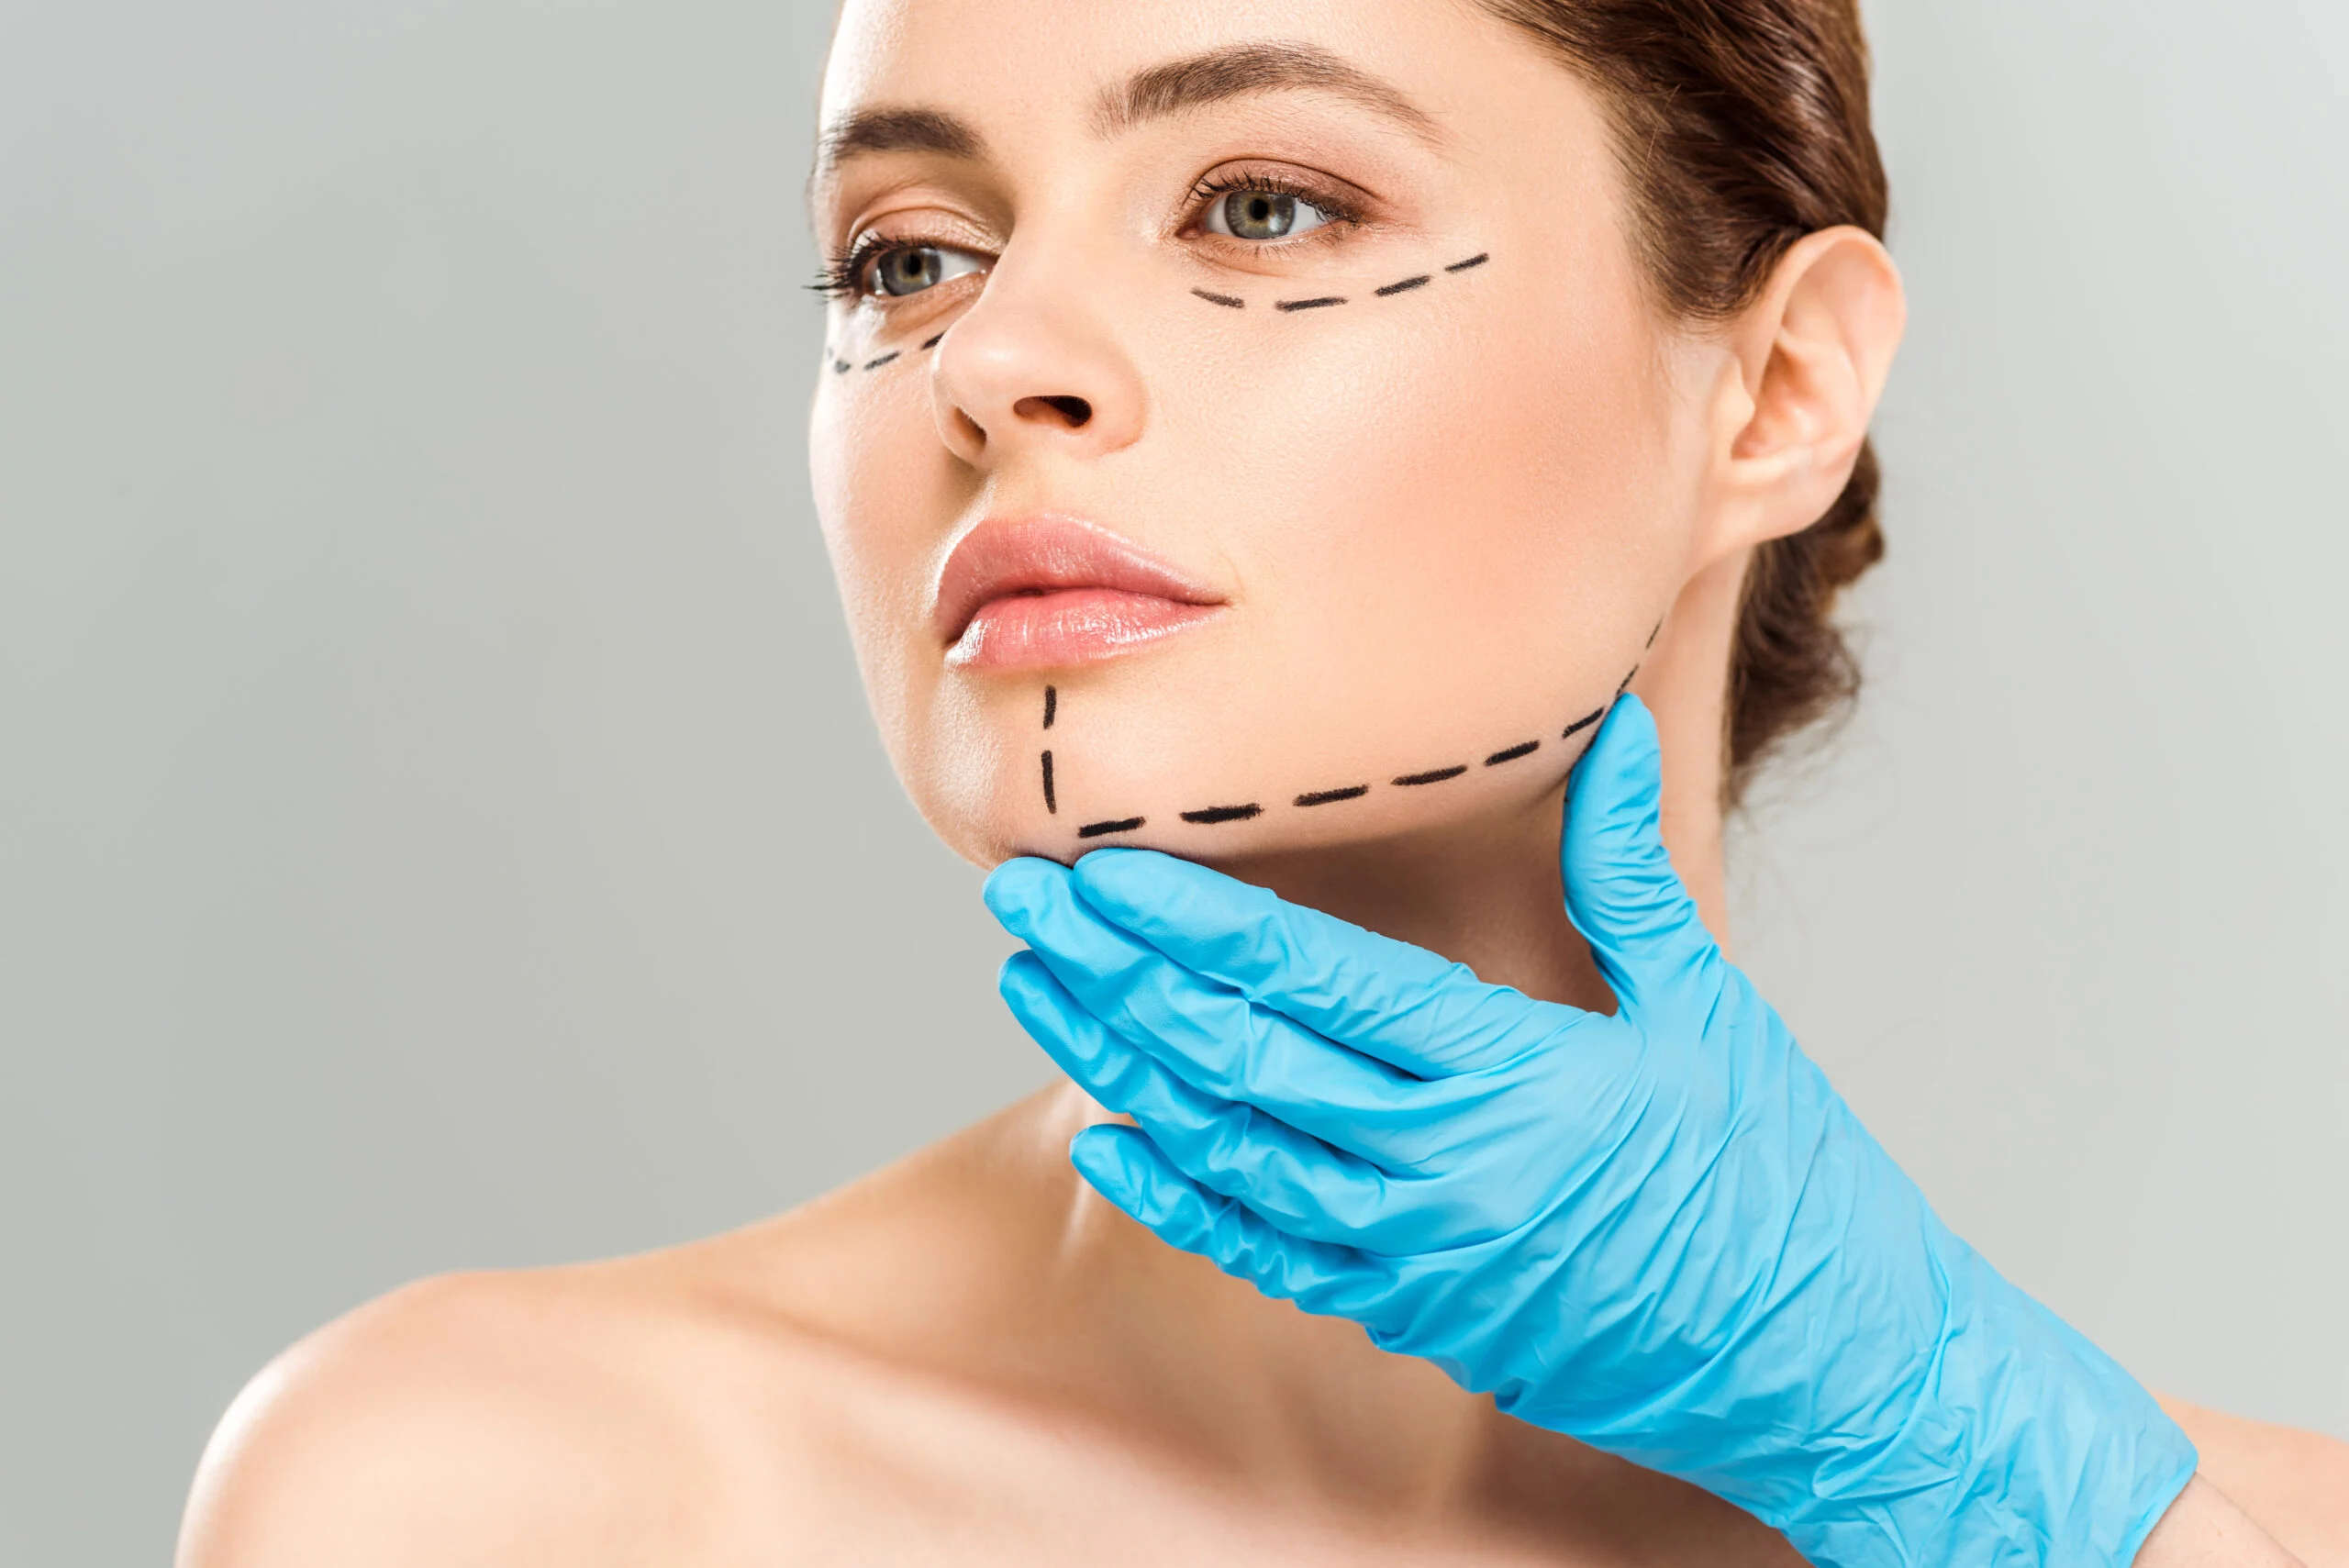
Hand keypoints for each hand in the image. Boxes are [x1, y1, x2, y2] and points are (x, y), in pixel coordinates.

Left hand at [983, 696, 2197, 1566]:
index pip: (1316, 981)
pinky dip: (1177, 1196)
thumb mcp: (1713, 1013)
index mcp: (1520, 1075)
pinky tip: (1105, 1139)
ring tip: (1037, 988)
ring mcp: (1419, 1256)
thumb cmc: (1790, 1190)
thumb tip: (1604, 728)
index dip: (1193, 919)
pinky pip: (1266, 1255)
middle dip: (1118, 973)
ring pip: (1228, 1150)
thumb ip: (1625, 873)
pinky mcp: (1416, 1316)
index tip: (1102, 865)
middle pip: (1239, 1057)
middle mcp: (1446, 1170)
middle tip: (1025, 901)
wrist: (1836, 1376)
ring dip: (1119, 1064)